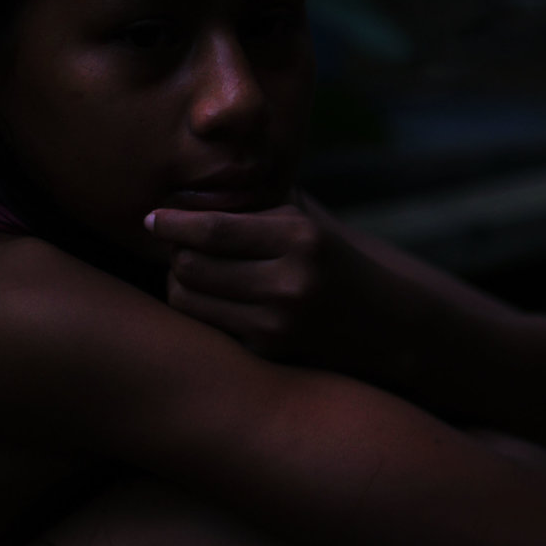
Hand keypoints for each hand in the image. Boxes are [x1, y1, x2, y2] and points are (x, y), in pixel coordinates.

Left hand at [149, 197, 364, 363]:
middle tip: (178, 248)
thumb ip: (250, 204)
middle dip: (176, 254)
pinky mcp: (272, 352)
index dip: (171, 223)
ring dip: (180, 283)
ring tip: (194, 274)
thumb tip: (177, 194)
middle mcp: (291, 282)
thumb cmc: (332, 263)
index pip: (209, 229)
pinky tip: (216, 301)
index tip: (154, 219)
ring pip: (188, 298)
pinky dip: (202, 310)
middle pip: (190, 265)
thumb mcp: (305, 223)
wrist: (390, 326)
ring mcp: (280, 323)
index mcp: (300, 238)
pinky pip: (207, 325)